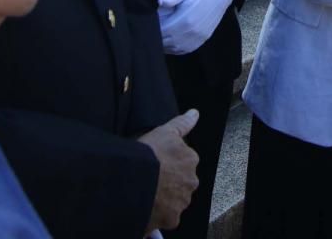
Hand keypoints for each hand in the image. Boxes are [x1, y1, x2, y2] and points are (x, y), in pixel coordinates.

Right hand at [138, 109, 200, 232]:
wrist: (136, 181)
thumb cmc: (150, 153)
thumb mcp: (165, 132)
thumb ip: (182, 123)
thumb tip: (195, 113)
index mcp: (191, 160)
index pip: (183, 162)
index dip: (169, 163)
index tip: (157, 164)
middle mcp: (191, 181)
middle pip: (182, 182)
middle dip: (170, 182)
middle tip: (152, 180)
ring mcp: (183, 200)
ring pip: (176, 199)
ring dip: (166, 198)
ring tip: (147, 193)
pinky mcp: (173, 218)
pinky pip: (167, 216)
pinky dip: (159, 213)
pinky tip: (147, 207)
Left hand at [157, 0, 237, 53]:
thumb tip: (159, 1)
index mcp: (185, 19)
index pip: (161, 30)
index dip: (152, 28)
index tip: (148, 23)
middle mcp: (191, 32)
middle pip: (165, 41)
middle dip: (156, 36)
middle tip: (150, 29)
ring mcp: (197, 38)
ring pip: (173, 48)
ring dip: (163, 43)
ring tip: (158, 35)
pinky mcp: (201, 40)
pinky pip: (183, 50)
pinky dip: (173, 48)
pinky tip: (169, 41)